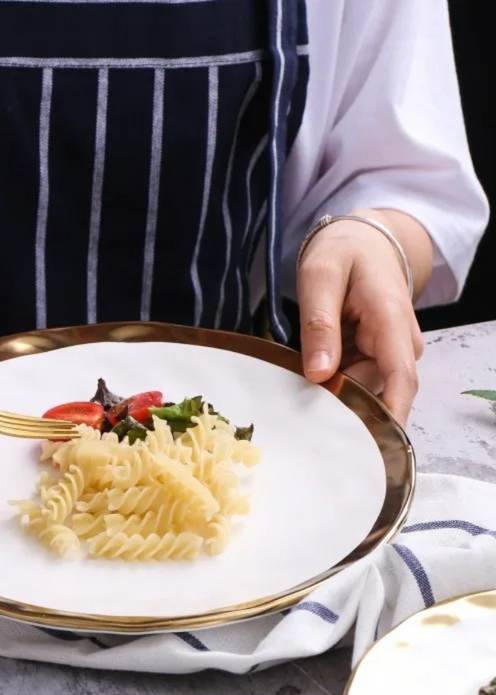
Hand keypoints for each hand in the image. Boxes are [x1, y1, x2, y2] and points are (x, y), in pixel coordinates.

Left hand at [297, 211, 425, 426]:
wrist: (362, 239)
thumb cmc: (342, 252)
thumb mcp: (320, 277)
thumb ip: (319, 325)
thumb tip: (320, 375)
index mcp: (391, 321)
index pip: (400, 380)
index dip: (389, 417)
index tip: (371, 448)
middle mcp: (400, 343)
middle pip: (376, 391)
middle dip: (342, 404)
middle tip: (299, 410)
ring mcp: (391, 352)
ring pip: (364, 389)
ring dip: (335, 393)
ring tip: (301, 385)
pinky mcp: (378, 356)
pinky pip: (357, 380)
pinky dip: (335, 383)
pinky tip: (313, 378)